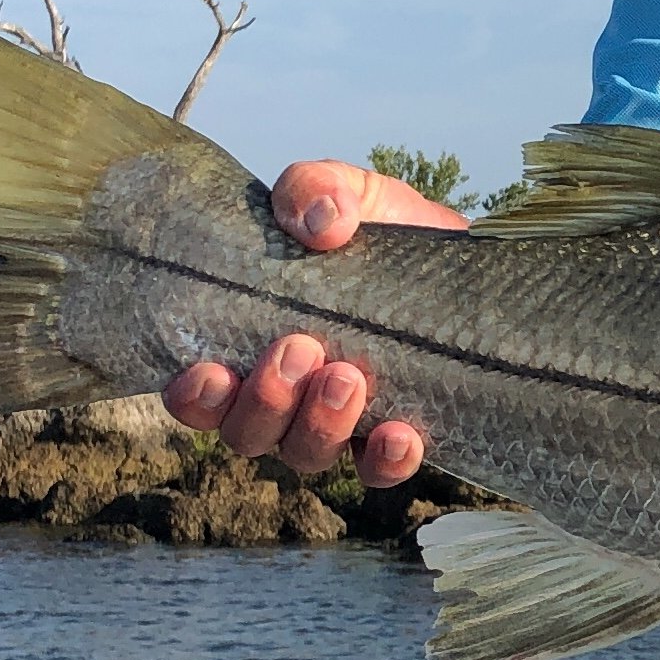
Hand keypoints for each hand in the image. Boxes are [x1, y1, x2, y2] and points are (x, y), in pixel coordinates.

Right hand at [160, 159, 458, 488]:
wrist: (465, 266)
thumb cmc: (386, 237)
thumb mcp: (351, 196)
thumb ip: (316, 190)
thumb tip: (319, 222)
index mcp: (251, 346)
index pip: (200, 394)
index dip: (194, 397)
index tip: (210, 372)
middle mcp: (286, 398)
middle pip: (249, 433)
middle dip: (265, 400)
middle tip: (299, 348)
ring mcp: (339, 424)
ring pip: (306, 454)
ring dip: (319, 423)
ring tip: (348, 376)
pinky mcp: (395, 436)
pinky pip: (379, 470)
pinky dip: (385, 460)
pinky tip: (400, 434)